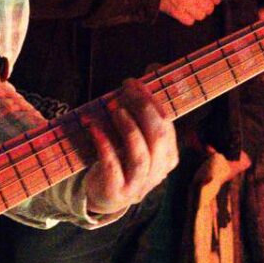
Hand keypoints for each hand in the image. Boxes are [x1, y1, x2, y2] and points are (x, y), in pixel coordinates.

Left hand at [82, 79, 177, 217]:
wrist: (104, 195)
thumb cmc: (121, 157)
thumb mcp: (135, 134)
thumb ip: (142, 108)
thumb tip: (153, 67)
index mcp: (168, 155)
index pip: (167, 124)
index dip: (153, 100)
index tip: (135, 81)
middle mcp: (158, 171)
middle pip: (158, 138)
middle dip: (143, 109)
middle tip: (126, 89)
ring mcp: (139, 184)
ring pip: (141, 155)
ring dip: (129, 128)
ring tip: (115, 109)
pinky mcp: (117, 192)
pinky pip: (114, 167)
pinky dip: (105, 145)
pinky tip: (95, 129)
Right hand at [159, 0, 220, 25]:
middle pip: (209, 7)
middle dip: (207, 5)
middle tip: (203, 2)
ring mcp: (186, 4)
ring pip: (201, 15)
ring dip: (198, 12)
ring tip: (194, 7)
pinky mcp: (176, 12)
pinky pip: (189, 21)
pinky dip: (189, 18)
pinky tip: (185, 11)